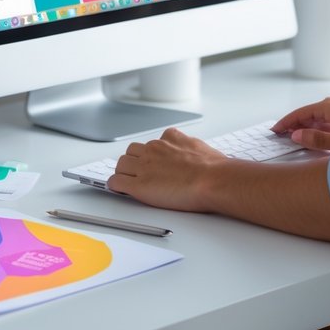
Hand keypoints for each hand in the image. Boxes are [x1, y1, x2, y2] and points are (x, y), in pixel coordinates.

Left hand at [109, 127, 226, 210]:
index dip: (149, 156)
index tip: (151, 163)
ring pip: (121, 164)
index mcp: (170, 138)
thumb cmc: (213, 168)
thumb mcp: (200, 147)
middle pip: (132, 151)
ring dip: (124, 172)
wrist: (213, 180)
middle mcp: (154, 149)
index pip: (151, 143)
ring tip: (130, 182)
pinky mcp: (138, 184)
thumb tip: (191, 150)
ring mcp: (144, 166)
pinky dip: (116, 186)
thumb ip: (188, 146)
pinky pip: (116, 182)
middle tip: (140, 174)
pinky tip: (121, 190)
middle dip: (134, 162)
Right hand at [272, 97, 329, 151]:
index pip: (304, 111)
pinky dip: (321, 128)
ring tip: (296, 136)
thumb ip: (320, 140)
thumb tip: (298, 135)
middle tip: (281, 134)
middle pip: (312, 112)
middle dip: (296, 122)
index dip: (288, 121)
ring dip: (308, 125)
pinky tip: (321, 137)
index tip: (276, 129)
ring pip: (322, 116)